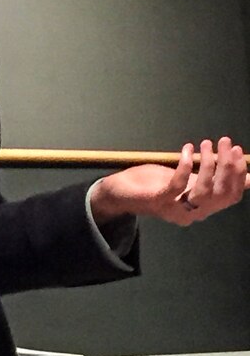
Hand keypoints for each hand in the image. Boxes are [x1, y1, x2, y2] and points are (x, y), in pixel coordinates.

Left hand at [91, 137, 249, 226]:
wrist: (119, 194)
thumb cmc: (153, 184)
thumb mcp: (188, 180)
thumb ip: (212, 179)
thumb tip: (247, 174)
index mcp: (202, 207)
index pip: (231, 197)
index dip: (239, 175)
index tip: (237, 152)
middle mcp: (193, 213)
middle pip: (221, 194)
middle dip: (228, 167)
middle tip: (226, 143)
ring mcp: (176, 209)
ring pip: (204, 191)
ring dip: (209, 164)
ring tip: (206, 143)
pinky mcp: (159, 201)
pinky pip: (178, 185)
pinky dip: (185, 165)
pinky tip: (187, 149)